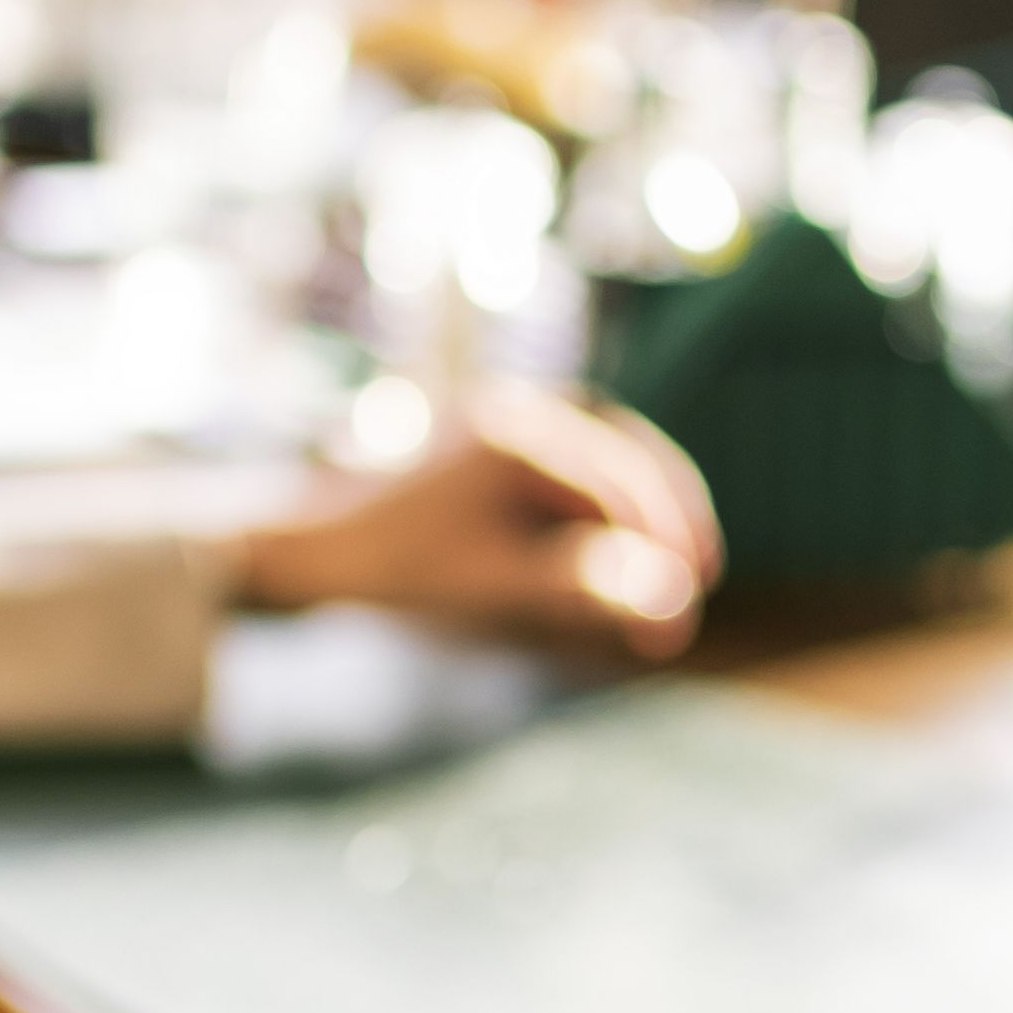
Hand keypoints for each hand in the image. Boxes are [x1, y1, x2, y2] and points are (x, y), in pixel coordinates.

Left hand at [243, 386, 718, 660]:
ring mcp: (507, 429)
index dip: (666, 541)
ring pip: (605, 465)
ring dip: (640, 518)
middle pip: (627, 458)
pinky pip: (573, 475)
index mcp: (520, 433)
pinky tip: (616, 557)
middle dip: (667, 522)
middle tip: (700, 578)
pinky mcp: (496, 452)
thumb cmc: (395, 564)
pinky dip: (603, 516)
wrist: (312, 548)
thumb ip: (581, 582)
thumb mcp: (493, 580)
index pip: (623, 482)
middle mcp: (520, 415)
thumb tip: (668, 596)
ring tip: (669, 572)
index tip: (688, 596)